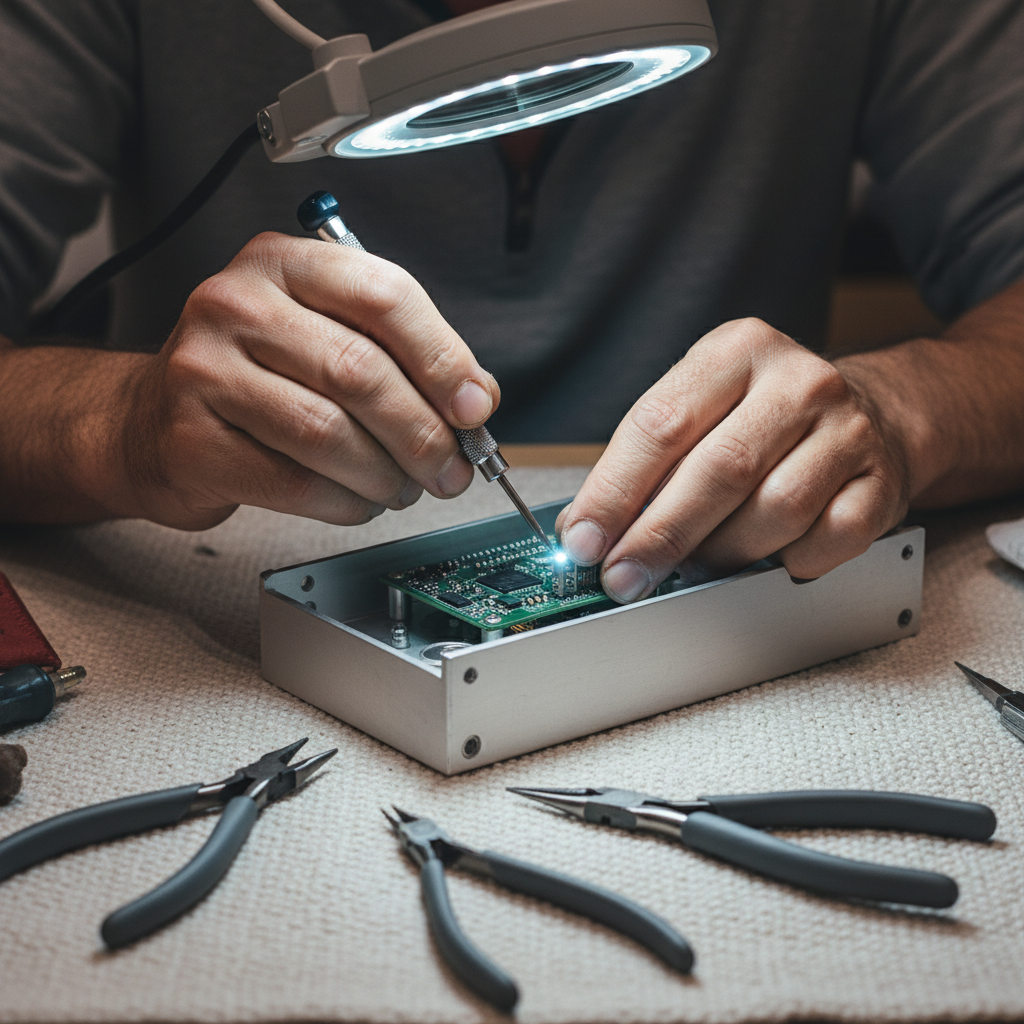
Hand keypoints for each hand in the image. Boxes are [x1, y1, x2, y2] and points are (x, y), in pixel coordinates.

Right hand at [112, 232, 498, 528]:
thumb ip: (399, 354)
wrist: (150, 420)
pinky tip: (359, 501)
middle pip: (360, 371)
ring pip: (329, 433)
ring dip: (387, 474)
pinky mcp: (191, 439)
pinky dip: (347, 502)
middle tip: (452, 468)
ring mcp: (203, 370)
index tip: (474, 406)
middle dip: (424, 433)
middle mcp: (236, 303)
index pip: (384, 294)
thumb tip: (474, 399)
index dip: (443, 357)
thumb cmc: (253, 375)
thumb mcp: (323, 335)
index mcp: (282, 262)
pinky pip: (296, 483)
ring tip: (404, 487)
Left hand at [555, 318, 910, 601]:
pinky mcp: (881, 482)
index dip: (615, 491)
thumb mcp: (702, 408)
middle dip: (659, 537)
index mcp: (737, 351)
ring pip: (773, 512)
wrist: (874, 413)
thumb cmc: (764, 418)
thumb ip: (648, 461)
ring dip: (722, 552)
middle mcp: (799, 381)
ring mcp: (849, 431)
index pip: (661, 424)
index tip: (585, 540)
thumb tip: (591, 530)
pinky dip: (785, 562)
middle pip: (718, 471)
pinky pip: (824, 541)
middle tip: (623, 577)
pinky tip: (767, 556)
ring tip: (697, 563)